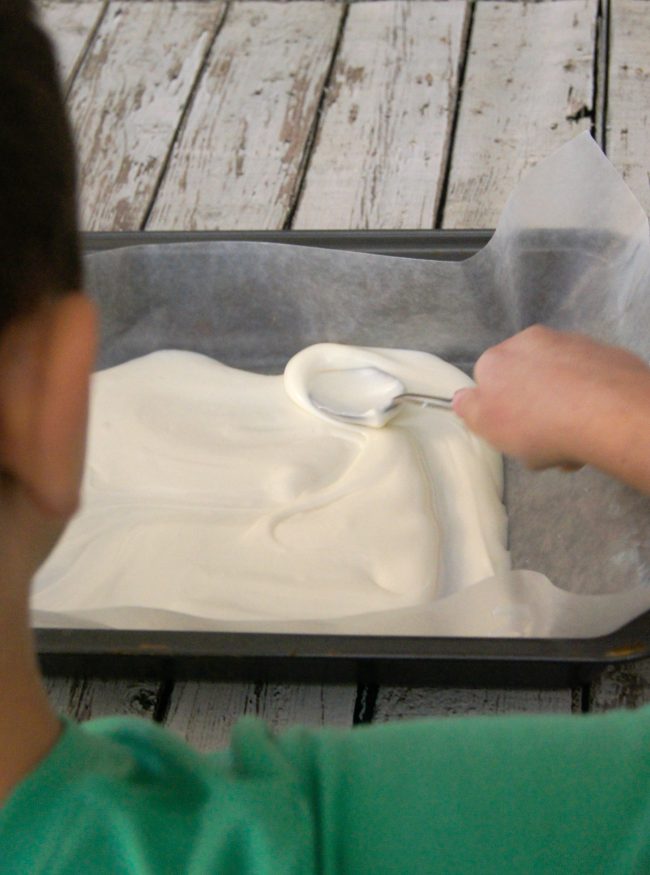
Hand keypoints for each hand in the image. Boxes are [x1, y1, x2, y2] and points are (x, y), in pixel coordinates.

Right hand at [452, 326, 649, 486]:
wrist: (607, 413)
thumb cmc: (539, 424)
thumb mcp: (488, 427)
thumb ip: (469, 410)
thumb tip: (460, 398)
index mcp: (496, 359)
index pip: (487, 381)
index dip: (498, 409)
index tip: (510, 431)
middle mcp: (530, 341)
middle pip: (524, 377)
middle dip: (532, 404)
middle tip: (542, 439)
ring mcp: (569, 343)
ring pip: (557, 378)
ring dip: (560, 403)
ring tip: (573, 439)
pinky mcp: (603, 351)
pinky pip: (588, 377)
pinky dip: (588, 397)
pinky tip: (595, 423)